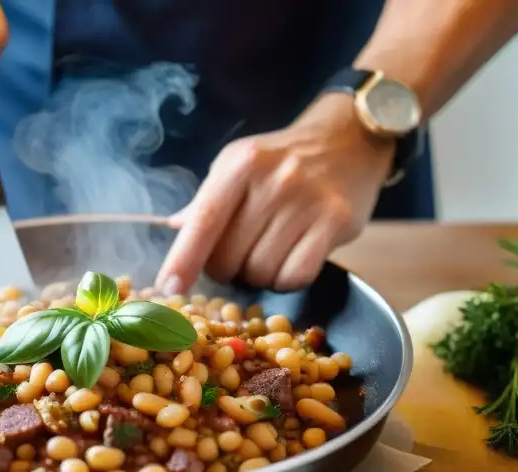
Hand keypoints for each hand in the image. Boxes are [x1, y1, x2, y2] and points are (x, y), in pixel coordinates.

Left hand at [156, 95, 395, 294]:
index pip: (204, 220)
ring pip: (262, 271)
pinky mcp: (336, 220)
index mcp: (240, 163)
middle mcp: (274, 179)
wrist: (350, 138)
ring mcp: (308, 200)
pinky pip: (296, 275)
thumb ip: (208, 200)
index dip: (183, 258)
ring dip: (257, 275)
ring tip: (267, 252)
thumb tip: (173, 230)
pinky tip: (290, 260)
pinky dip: (286, 279)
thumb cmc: (284, 158)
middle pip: (230, 256)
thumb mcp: (240, 164)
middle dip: (225, 269)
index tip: (167, 287)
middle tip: (236, 257)